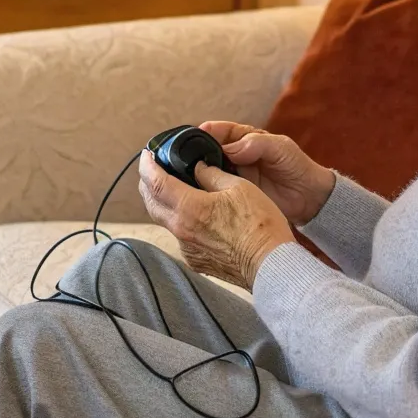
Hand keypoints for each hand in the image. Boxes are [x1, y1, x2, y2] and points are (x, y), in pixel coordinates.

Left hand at [138, 152, 294, 288]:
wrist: (270, 263)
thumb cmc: (260, 224)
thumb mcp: (239, 187)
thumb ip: (213, 174)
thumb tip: (198, 168)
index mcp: (190, 208)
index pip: (155, 183)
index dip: (147, 166)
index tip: (147, 154)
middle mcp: (181, 230)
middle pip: (151, 203)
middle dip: (148, 183)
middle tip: (154, 169)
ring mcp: (187, 248)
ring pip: (164, 220)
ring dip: (163, 203)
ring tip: (172, 189)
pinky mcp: (195, 260)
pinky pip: (180, 236)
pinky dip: (180, 221)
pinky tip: (194, 215)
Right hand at [198, 122, 336, 224]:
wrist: (308, 198)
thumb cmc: (296, 166)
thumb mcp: (280, 148)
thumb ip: (256, 144)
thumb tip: (229, 148)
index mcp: (243, 138)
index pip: (219, 131)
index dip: (207, 132)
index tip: (197, 134)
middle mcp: (233, 156)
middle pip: (207, 151)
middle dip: (196, 154)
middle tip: (188, 159)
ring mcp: (232, 176)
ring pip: (208, 171)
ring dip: (198, 173)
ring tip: (190, 176)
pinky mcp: (233, 195)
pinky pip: (215, 190)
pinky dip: (207, 191)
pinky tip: (200, 192)